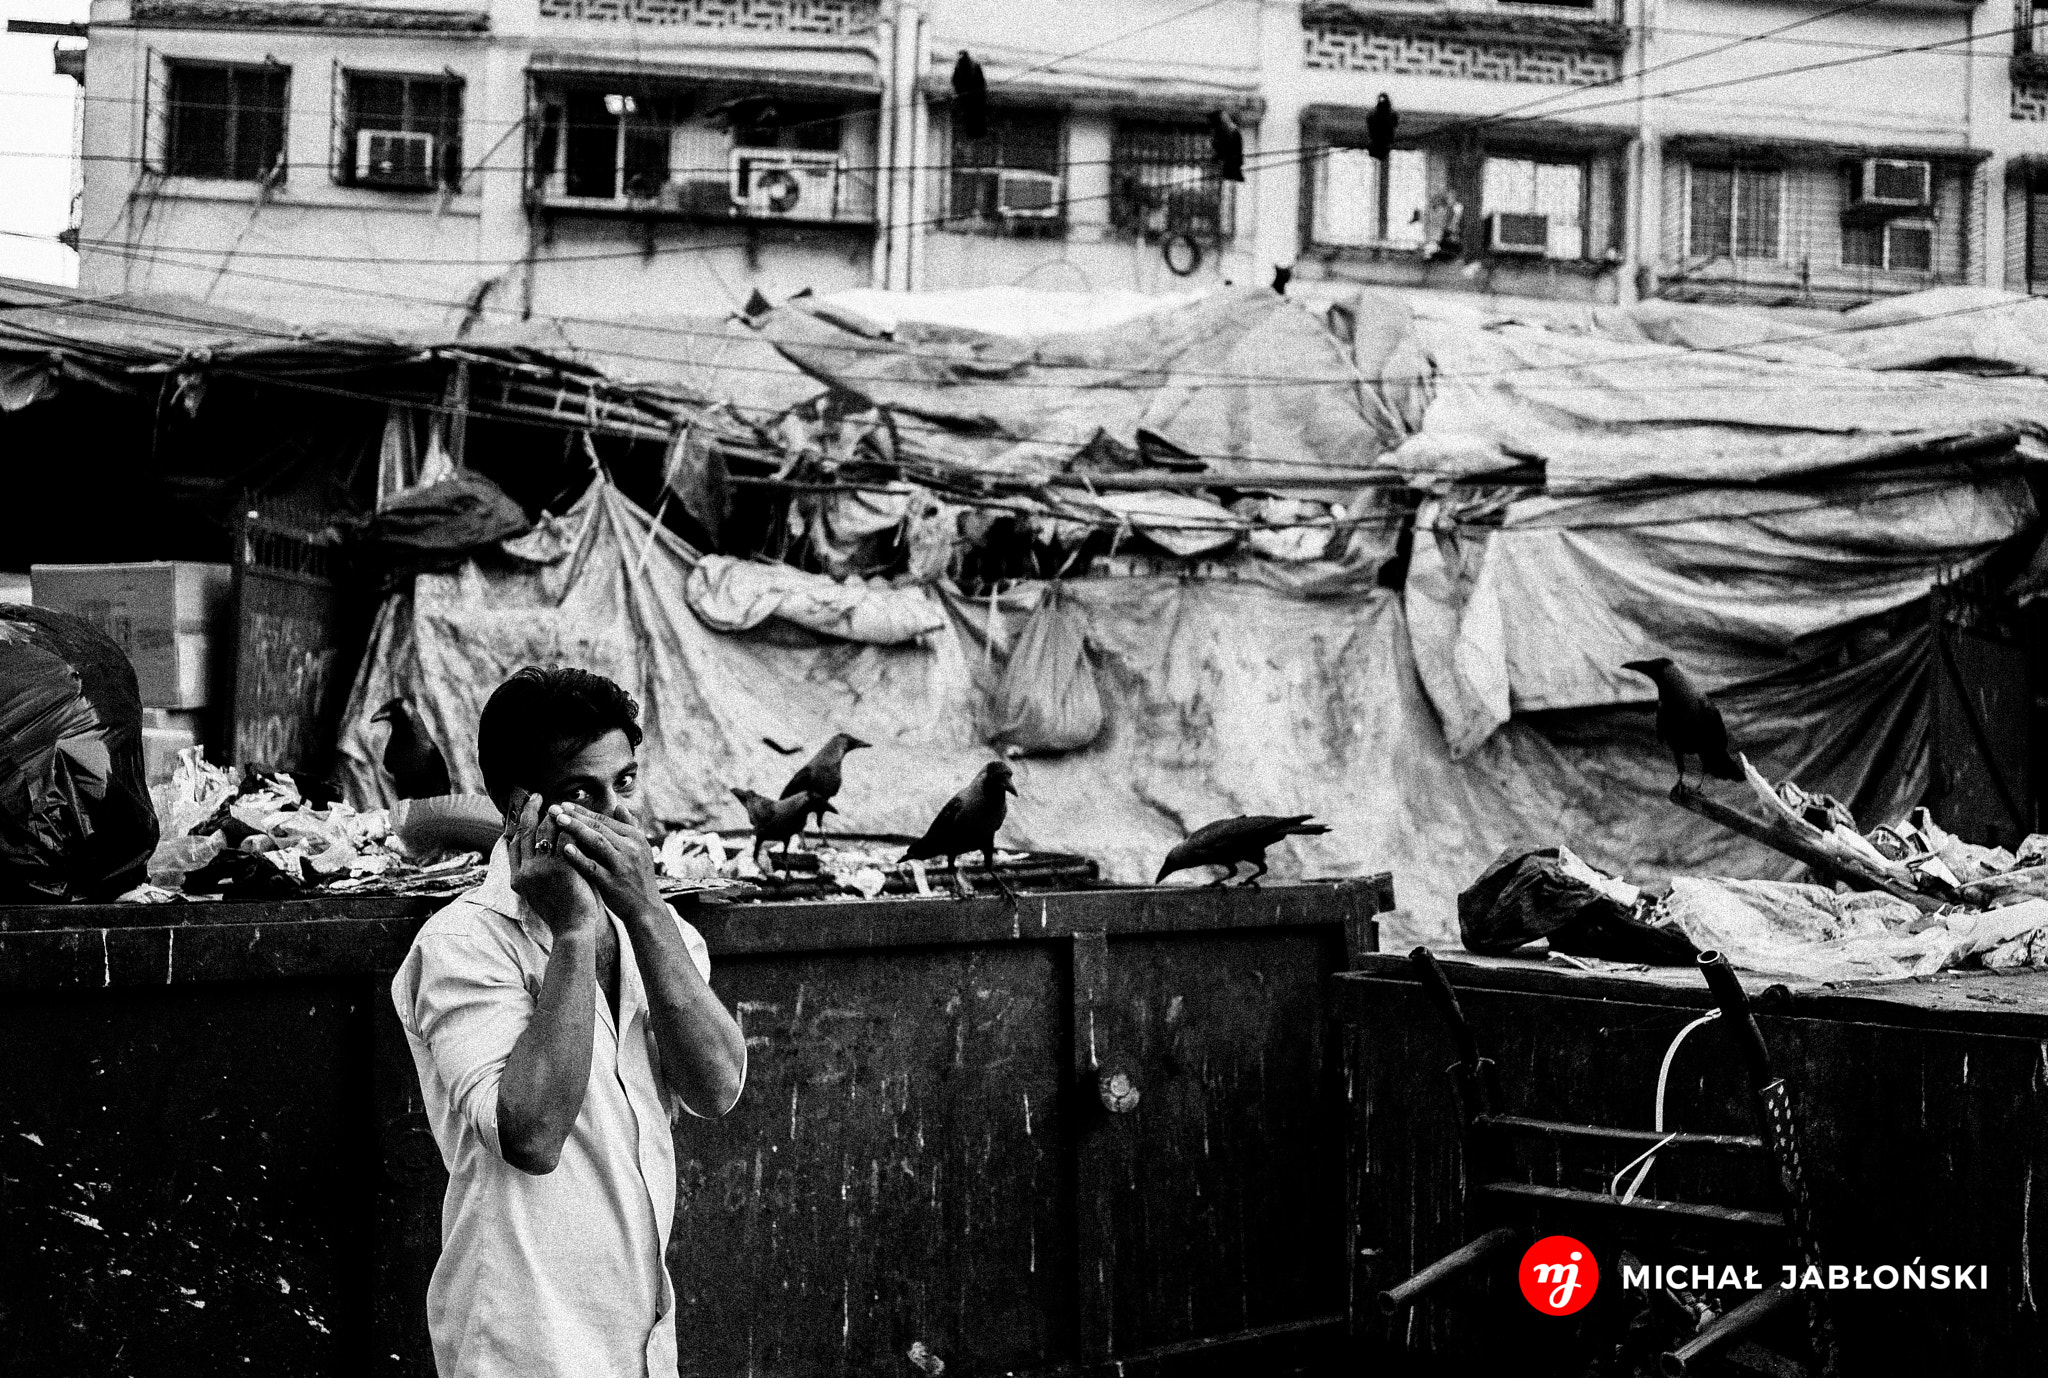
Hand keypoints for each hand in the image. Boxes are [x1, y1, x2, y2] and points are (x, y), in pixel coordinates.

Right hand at [505, 789, 601, 937]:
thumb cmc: (562, 911)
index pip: (514, 843)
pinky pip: (564, 839)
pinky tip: (576, 816)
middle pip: (525, 832)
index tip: (525, 810)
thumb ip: (537, 870)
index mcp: (517, 878)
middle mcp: (525, 872)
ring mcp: (541, 870)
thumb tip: (541, 848)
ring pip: (544, 832)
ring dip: (552, 815)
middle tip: (538, 796)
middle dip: (530, 810)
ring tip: (560, 803)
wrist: (572, 930)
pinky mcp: (560, 869)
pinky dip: (570, 825)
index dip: (518, 823)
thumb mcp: (539, 892)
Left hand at [549, 801, 667, 925]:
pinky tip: (565, 849)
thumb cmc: (639, 877)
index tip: (563, 805)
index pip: (604, 819)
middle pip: (598, 827)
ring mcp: (622, 865)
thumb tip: (619, 806)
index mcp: (635, 837)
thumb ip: (630, 827)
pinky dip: (579, 857)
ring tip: (557, 821)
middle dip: (574, 816)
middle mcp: (630, 847)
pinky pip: (593, 867)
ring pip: (597, 842)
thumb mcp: (640, 849)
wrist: (646, 907)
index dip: (583, 811)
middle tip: (553, 808)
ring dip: (576, 829)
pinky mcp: (613, 882)